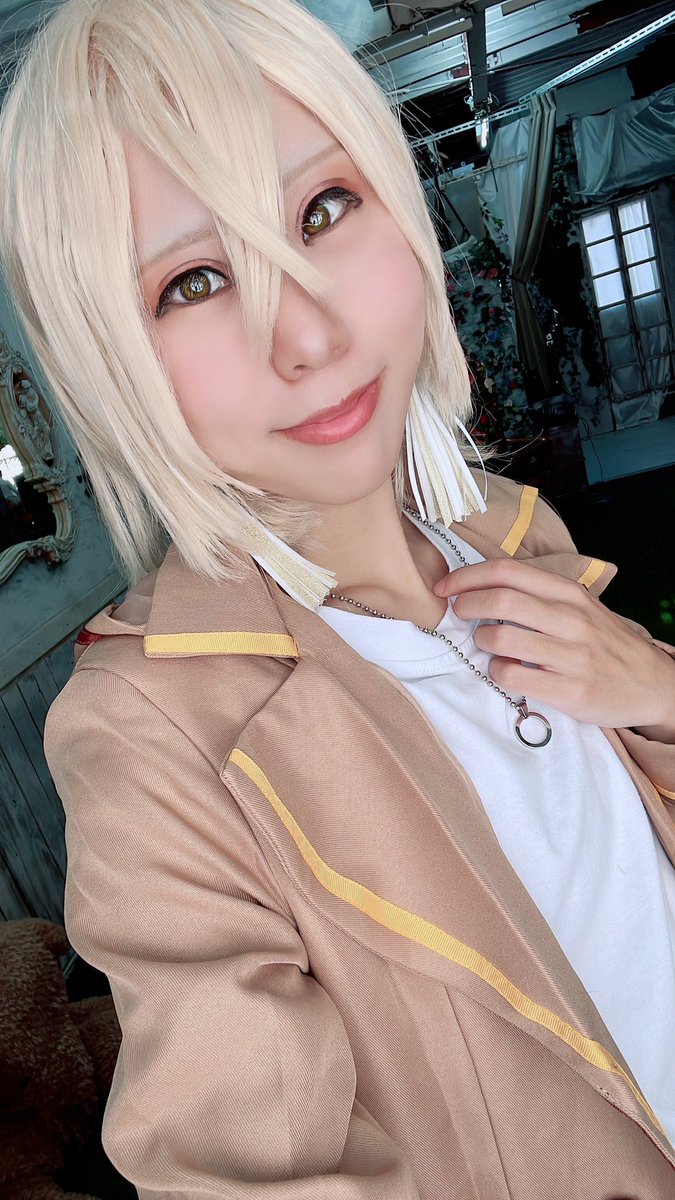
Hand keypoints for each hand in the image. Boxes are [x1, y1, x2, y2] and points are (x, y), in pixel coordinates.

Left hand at [433, 558, 674, 733]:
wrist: (653, 684)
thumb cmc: (605, 643)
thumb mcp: (581, 607)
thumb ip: (540, 596)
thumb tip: (484, 588)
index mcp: (569, 593)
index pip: (507, 571)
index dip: (467, 576)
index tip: (446, 587)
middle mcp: (571, 619)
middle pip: (500, 601)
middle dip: (465, 605)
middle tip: (457, 613)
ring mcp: (571, 656)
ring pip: (501, 639)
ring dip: (480, 642)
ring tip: (487, 645)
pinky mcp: (570, 690)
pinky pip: (513, 676)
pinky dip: (497, 672)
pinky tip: (504, 670)